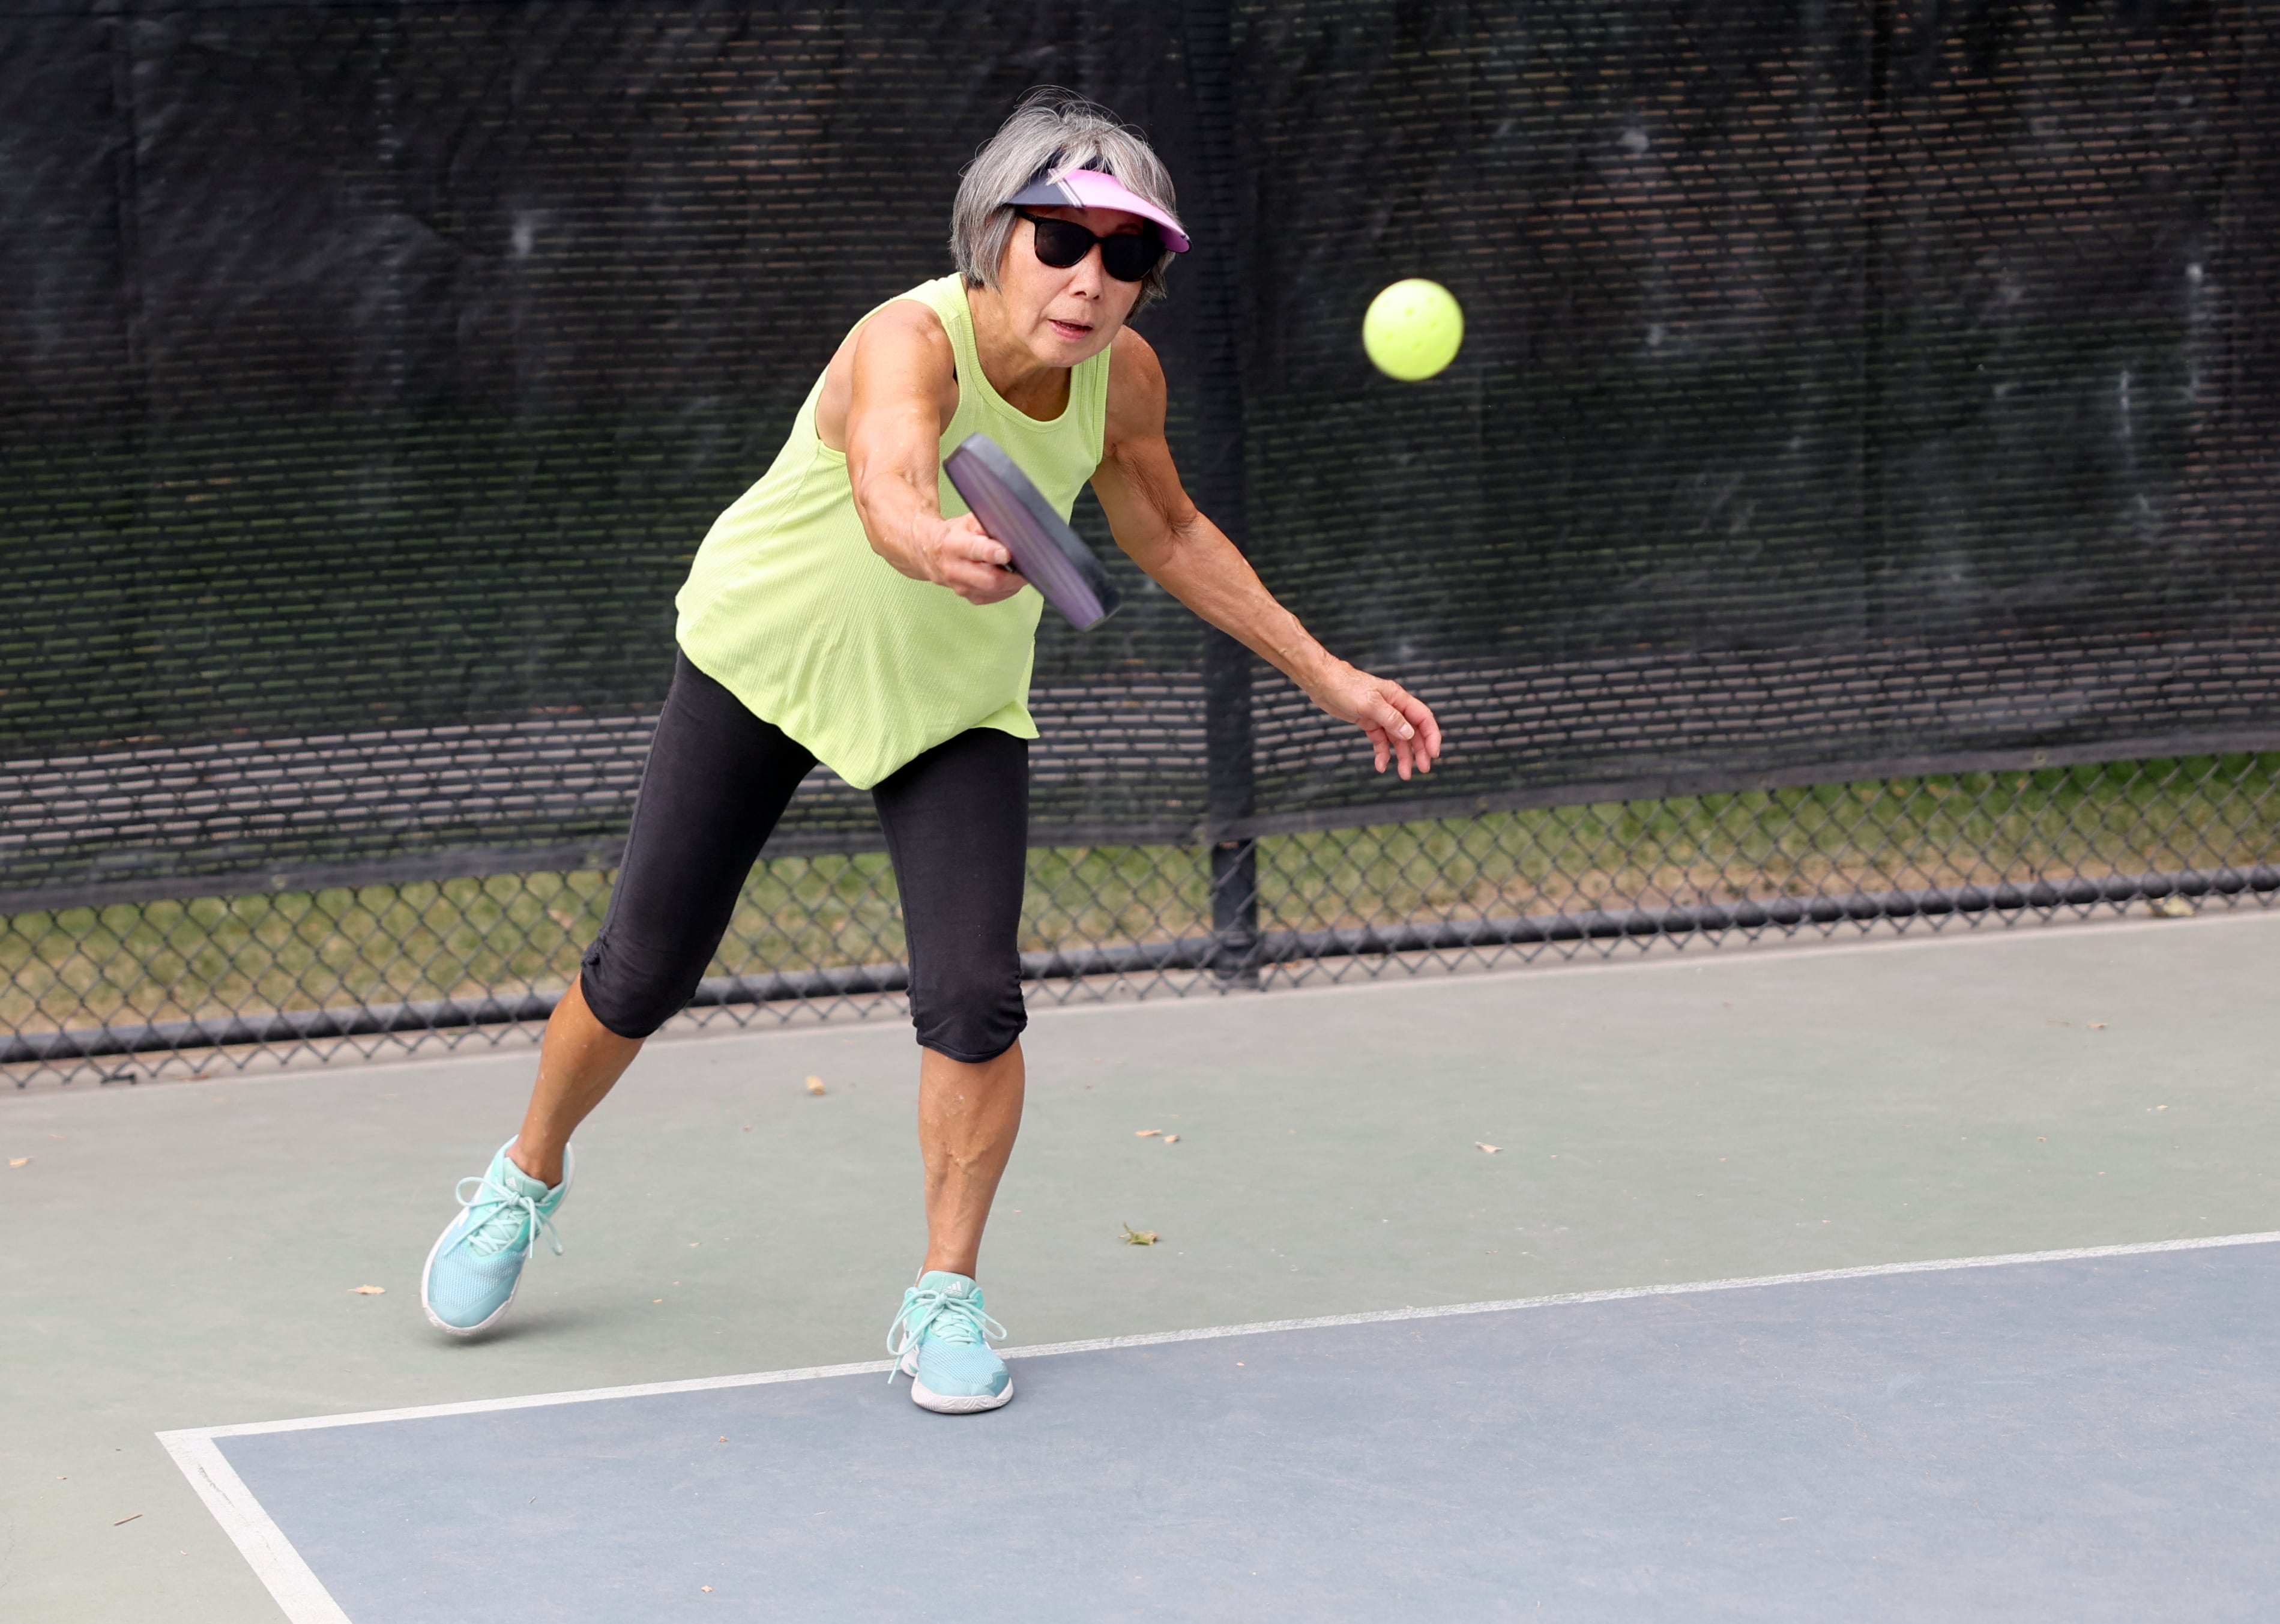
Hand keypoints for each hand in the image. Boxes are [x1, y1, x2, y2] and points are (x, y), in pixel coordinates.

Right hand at [914, 513, 1029, 605]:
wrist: (931, 553)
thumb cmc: (955, 535)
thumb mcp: (968, 521)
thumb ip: (988, 522)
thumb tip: (1011, 527)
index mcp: (954, 545)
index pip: (975, 550)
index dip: (993, 553)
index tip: (1007, 553)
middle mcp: (955, 569)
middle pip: (990, 579)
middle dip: (1013, 575)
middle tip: (1028, 566)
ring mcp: (961, 587)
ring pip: (996, 591)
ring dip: (1013, 582)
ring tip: (1020, 570)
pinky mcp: (969, 597)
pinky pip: (995, 597)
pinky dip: (1008, 589)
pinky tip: (1010, 578)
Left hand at [1306, 662, 1442, 779]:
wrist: (1322, 682)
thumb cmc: (1345, 686)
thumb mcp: (1370, 703)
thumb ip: (1391, 718)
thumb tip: (1409, 733)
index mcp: (1398, 698)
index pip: (1423, 718)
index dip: (1431, 736)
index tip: (1433, 754)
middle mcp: (1393, 707)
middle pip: (1413, 731)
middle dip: (1419, 751)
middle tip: (1422, 769)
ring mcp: (1381, 716)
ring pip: (1398, 739)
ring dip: (1402, 756)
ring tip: (1404, 774)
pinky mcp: (1369, 722)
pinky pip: (1381, 741)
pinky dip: (1382, 753)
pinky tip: (1381, 764)